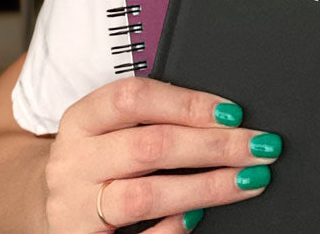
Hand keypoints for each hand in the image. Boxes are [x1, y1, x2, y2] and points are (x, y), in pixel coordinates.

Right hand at [45, 76, 280, 232]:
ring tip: (249, 180)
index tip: (234, 113)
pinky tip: (200, 216)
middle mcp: (73, 160)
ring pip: (145, 196)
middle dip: (214, 147)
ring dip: (207, 187)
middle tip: (261, 147)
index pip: (135, 98)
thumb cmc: (106, 155)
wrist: (59, 206)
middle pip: (149, 147)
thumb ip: (161, 115)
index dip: (189, 103)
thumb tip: (230, 117)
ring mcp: (73, 207)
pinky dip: (173, 228)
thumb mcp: (119, 126)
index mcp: (83, 118)